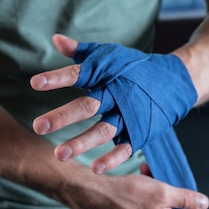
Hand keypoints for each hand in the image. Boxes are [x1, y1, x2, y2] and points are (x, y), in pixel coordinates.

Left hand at [31, 34, 128, 172]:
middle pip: (87, 106)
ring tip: (59, 154)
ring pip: (103, 130)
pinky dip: (112, 159)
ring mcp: (128, 115)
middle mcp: (115, 95)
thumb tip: (55, 39)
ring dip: (81, 142)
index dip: (56, 78)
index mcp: (105, 74)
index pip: (77, 74)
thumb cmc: (132, 68)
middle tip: (38, 126)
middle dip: (62, 117)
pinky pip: (125, 148)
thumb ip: (80, 52)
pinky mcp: (139, 132)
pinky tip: (95, 168)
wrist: (174, 81)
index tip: (35, 84)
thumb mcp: (108, 56)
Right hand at [65, 169, 208, 208]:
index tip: (161, 180)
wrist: (94, 195)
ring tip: (137, 180)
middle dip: (159, 193)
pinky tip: (126, 191)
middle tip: (148, 175)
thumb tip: (204, 203)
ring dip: (147, 195)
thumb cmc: (127, 193)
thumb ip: (186, 199)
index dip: (172, 192)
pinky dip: (133, 203)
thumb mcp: (163, 191)